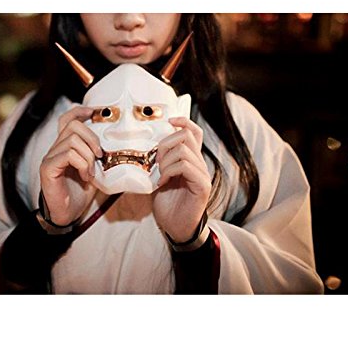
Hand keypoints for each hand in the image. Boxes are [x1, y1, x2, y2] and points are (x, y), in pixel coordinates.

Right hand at [40, 106, 102, 225]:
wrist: (67, 214)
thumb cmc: (80, 193)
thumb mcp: (94, 170)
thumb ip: (98, 156)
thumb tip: (117, 144)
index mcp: (65, 146)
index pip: (67, 119)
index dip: (79, 112)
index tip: (94, 112)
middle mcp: (55, 148)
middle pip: (73, 126)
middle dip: (92, 138)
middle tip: (100, 155)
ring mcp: (50, 157)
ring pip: (72, 140)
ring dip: (88, 156)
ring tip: (91, 172)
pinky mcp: (47, 168)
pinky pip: (68, 155)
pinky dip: (82, 164)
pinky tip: (86, 176)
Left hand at [153, 117, 210, 242]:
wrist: (175, 227)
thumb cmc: (167, 203)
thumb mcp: (159, 176)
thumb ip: (158, 161)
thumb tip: (145, 146)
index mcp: (190, 159)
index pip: (193, 131)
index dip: (182, 121)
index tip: (168, 120)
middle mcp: (199, 163)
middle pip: (187, 136)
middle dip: (165, 144)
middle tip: (156, 162)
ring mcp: (202, 174)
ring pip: (184, 151)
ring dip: (165, 161)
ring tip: (159, 175)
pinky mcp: (202, 185)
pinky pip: (186, 166)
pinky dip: (170, 171)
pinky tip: (162, 182)